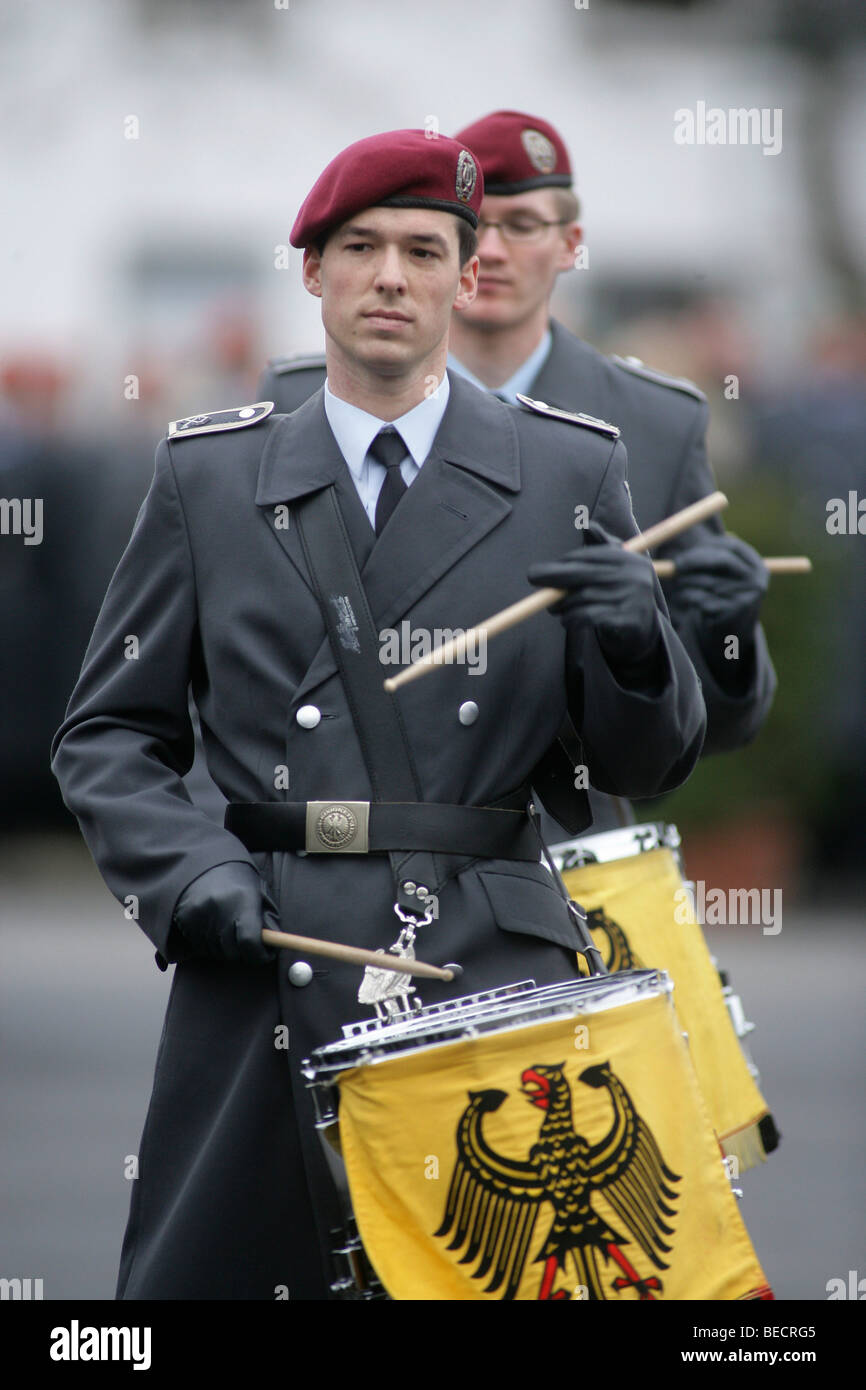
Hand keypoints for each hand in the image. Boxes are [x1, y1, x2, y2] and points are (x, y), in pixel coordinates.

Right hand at [172, 862, 277, 964]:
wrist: (203, 862)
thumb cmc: (237, 879)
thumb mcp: (258, 893)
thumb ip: (267, 919)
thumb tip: (273, 945)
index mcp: (242, 900)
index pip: (250, 942)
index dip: (259, 954)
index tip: (264, 954)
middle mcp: (219, 909)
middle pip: (232, 951)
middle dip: (243, 952)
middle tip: (246, 942)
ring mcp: (200, 915)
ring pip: (216, 951)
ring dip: (225, 948)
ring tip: (229, 930)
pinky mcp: (185, 919)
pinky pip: (199, 946)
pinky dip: (209, 944)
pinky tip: (214, 928)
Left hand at [527, 521, 661, 668]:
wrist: (644, 628)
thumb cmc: (620, 592)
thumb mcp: (615, 568)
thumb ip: (601, 547)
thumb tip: (587, 525)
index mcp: (629, 559)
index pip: (589, 556)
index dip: (563, 562)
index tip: (543, 566)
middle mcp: (633, 576)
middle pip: (582, 573)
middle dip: (553, 576)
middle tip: (532, 578)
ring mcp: (631, 598)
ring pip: (581, 598)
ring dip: (562, 605)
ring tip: (554, 608)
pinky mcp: (626, 620)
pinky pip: (587, 616)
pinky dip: (572, 619)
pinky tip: (567, 621)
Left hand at [664, 534, 767, 635]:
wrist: (731, 632)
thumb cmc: (721, 595)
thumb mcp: (721, 574)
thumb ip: (709, 556)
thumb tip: (679, 537)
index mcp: (757, 566)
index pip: (732, 546)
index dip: (708, 544)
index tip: (690, 547)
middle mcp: (757, 581)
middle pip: (724, 560)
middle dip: (696, 559)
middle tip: (676, 563)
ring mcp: (747, 598)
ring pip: (709, 581)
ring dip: (687, 580)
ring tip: (678, 582)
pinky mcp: (732, 613)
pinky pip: (704, 599)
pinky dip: (689, 596)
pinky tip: (684, 597)